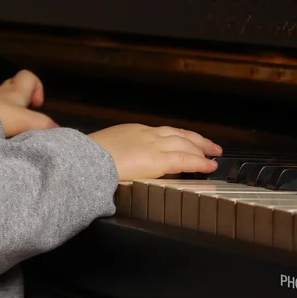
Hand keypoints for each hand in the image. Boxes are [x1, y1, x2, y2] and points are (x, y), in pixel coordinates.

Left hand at [0, 70, 57, 137]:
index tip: (36, 105)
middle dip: (21, 101)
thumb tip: (58, 131)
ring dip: (7, 113)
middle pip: (13, 88)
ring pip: (0, 102)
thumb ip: (43, 125)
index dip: (36, 87)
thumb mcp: (25, 121)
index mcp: (14, 91)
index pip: (27, 76)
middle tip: (25, 119)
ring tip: (11, 131)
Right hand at [88, 124, 221, 180]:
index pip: (162, 133)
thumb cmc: (86, 158)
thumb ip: (113, 153)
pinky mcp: (157, 159)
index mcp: (132, 131)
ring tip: (214, 155)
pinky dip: (200, 162)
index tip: (185, 142)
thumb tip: (114, 160)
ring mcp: (153, 145)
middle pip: (178, 135)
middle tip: (210, 146)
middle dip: (196, 140)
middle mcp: (146, 134)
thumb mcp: (100, 149)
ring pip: (185, 144)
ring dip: (202, 149)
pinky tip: (209, 166)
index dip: (177, 137)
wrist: (82, 160)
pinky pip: (185, 159)